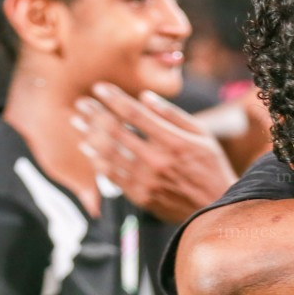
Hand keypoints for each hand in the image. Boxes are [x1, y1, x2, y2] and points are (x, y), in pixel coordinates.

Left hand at [73, 83, 236, 223]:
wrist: (216, 207)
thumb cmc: (210, 166)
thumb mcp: (202, 135)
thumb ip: (173, 115)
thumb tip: (145, 97)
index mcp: (174, 142)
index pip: (135, 115)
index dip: (114, 99)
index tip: (99, 87)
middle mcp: (158, 161)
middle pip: (116, 132)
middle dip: (95, 113)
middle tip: (81, 102)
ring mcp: (147, 181)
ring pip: (109, 154)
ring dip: (89, 135)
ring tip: (77, 121)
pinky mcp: (140, 196)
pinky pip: (111, 175)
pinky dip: (96, 160)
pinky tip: (87, 148)